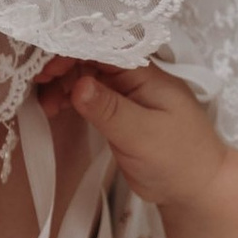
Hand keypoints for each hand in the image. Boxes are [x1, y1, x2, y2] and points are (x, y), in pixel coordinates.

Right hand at [63, 61, 230, 214]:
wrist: (198, 189)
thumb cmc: (180, 160)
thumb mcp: (143, 135)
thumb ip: (110, 110)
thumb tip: (79, 83)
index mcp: (146, 73)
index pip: (103, 48)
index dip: (71, 52)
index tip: (47, 70)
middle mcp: (135, 78)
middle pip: (90, 58)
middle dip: (61, 68)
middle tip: (40, 87)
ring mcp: (126, 95)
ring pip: (85, 77)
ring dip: (62, 85)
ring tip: (48, 106)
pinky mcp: (118, 114)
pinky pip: (89, 97)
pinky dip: (70, 100)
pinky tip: (55, 109)